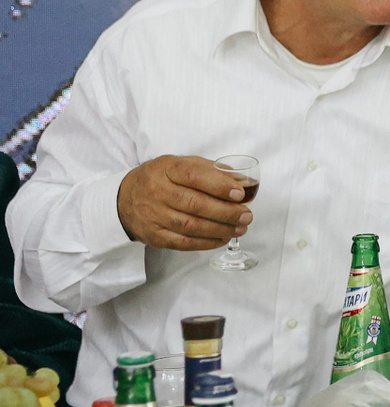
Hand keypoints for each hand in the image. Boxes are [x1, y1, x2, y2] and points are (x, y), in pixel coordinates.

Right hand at [116, 155, 252, 250]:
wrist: (125, 197)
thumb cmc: (162, 178)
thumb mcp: (182, 163)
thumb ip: (212, 170)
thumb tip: (243, 182)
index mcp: (167, 169)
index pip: (194, 176)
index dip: (218, 185)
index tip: (240, 193)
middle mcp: (157, 192)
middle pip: (194, 204)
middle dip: (225, 212)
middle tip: (246, 215)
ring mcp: (153, 216)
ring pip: (190, 226)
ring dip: (220, 229)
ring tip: (240, 228)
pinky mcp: (153, 235)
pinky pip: (182, 242)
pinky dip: (205, 242)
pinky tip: (222, 238)